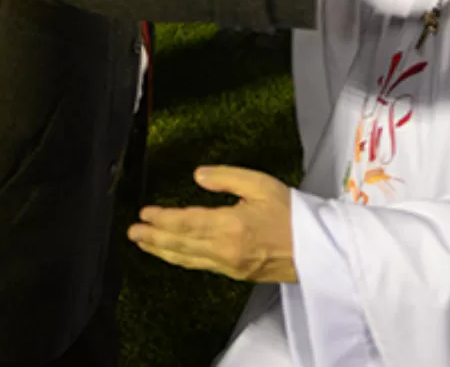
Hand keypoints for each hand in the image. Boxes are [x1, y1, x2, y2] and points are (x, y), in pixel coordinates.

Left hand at [129, 166, 296, 282]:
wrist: (317, 249)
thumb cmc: (292, 214)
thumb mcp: (261, 184)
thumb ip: (226, 178)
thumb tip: (197, 176)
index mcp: (231, 226)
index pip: (186, 223)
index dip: (162, 219)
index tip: (145, 213)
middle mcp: (225, 250)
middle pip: (180, 244)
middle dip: (153, 237)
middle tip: (132, 231)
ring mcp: (229, 265)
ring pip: (187, 259)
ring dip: (162, 250)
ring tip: (143, 243)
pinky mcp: (235, 273)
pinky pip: (199, 265)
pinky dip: (180, 258)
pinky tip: (172, 253)